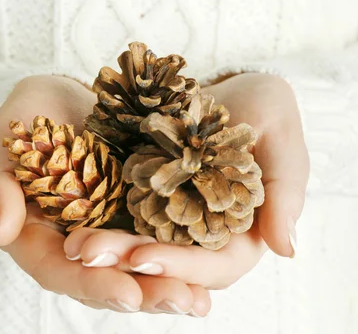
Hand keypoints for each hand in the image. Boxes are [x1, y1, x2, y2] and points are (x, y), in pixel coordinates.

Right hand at [0, 75, 210, 314]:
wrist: (69, 95)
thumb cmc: (29, 114)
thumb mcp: (4, 138)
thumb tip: (1, 231)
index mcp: (36, 233)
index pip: (58, 268)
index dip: (92, 282)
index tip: (127, 294)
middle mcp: (73, 241)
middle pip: (102, 278)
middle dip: (141, 293)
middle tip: (180, 302)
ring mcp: (108, 230)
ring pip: (133, 270)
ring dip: (166, 288)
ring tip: (199, 302)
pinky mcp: (137, 214)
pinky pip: (158, 242)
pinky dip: (180, 260)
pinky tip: (207, 278)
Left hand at [67, 73, 308, 290]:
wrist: (221, 89)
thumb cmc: (260, 108)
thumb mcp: (279, 132)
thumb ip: (286, 188)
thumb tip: (286, 248)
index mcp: (243, 233)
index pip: (215, 266)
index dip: (180, 267)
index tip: (142, 258)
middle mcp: (204, 236)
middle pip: (169, 265)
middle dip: (129, 262)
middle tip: (88, 252)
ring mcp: (171, 221)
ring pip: (140, 248)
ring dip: (107, 251)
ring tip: (74, 244)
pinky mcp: (144, 202)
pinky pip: (120, 221)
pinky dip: (99, 225)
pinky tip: (71, 223)